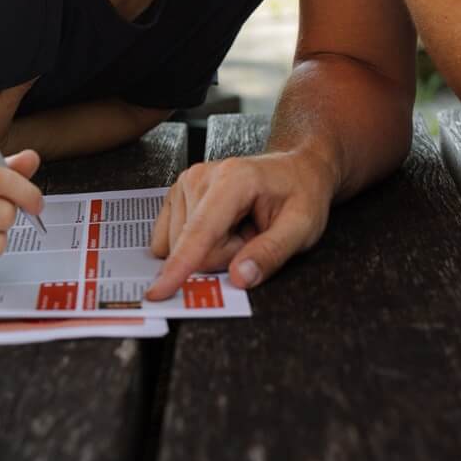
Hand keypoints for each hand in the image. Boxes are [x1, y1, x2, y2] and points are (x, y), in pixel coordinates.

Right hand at [145, 149, 335, 298]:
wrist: (296, 169)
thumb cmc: (301, 193)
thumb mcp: (302, 227)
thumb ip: (271, 253)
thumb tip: (240, 277)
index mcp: (233, 180)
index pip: (200, 232)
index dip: (180, 266)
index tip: (158, 291)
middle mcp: (202, 176)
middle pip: (193, 246)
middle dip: (222, 256)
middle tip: (252, 236)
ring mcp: (187, 183)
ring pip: (181, 246)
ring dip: (212, 249)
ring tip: (241, 229)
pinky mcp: (178, 194)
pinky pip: (170, 240)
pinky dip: (196, 245)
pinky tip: (221, 229)